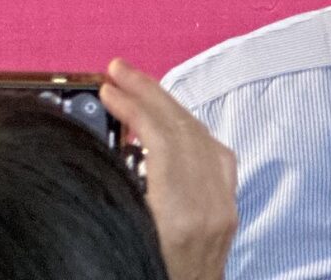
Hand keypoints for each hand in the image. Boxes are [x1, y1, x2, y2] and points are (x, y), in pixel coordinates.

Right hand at [102, 59, 235, 279]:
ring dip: (167, 105)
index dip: (134, 106)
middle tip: (118, 70)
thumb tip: (102, 135)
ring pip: (201, 136)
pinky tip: (170, 120)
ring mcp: (223, 209)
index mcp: (179, 215)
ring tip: (136, 86)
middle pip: (183, 129)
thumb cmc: (146, 273)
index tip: (108, 89)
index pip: (161, 139)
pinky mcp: (228, 211)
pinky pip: (216, 155)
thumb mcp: (123, 229)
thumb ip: (115, 182)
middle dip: (148, 92)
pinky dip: (190, 128)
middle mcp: (208, 208)